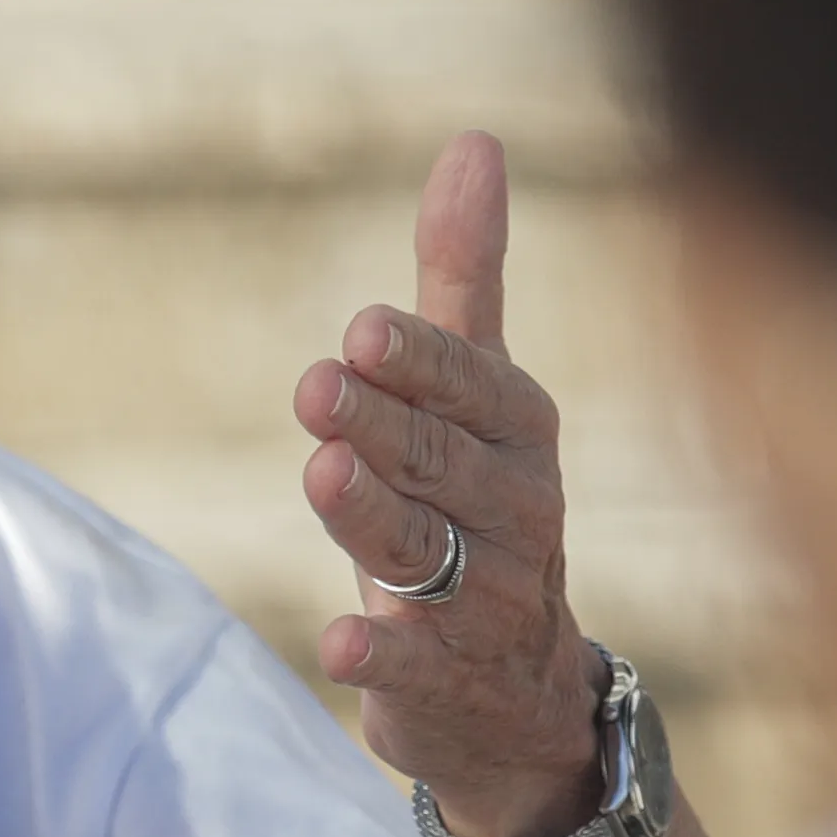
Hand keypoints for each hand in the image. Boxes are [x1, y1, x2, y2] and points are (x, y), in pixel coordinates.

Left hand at [299, 132, 614, 836]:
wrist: (521, 696)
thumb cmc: (477, 517)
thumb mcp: (476, 399)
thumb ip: (467, 282)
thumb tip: (474, 140)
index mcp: (519, 436)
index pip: (473, 388)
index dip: (420, 363)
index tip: (358, 332)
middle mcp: (517, 515)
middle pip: (442, 464)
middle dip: (384, 426)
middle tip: (315, 388)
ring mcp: (490, 606)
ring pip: (428, 554)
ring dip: (374, 516)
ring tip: (320, 474)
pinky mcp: (450, 686)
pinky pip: (419, 669)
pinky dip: (380, 658)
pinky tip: (334, 644)